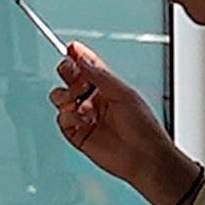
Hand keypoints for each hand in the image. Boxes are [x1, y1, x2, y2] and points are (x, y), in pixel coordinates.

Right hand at [48, 44, 191, 204]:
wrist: (143, 157)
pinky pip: (62, 119)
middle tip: (71, 73)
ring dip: (66, 96)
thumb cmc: (143, 127)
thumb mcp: (124, 94)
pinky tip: (84, 120)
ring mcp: (83, 116)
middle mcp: (94, 99)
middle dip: (67, 72)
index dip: (78, 55)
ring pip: (60, 97)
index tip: (71, 48)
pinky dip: (70, 117)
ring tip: (79, 102)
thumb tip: (83, 60)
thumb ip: (101, 76)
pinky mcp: (76, 134)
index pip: (88, 65)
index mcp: (108, 86)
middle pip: (69, 78)